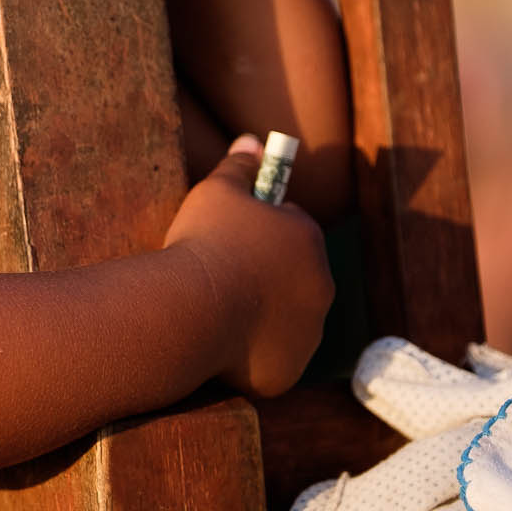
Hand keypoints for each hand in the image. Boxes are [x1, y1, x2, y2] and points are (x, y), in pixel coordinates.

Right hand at [163, 135, 332, 397]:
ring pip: (286, 318)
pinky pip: (272, 356)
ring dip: (263, 314)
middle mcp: (321, 286)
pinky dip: (254, 352)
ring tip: (220, 311)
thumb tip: (252, 140)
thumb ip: (239, 166)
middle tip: (224, 275)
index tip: (232, 237)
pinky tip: (223, 343)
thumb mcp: (217, 192)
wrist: (190, 310)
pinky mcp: (289, 370)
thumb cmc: (205, 244)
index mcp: (308, 238)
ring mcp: (308, 332)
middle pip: (294, 276)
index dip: (260, 230)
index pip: (291, 227)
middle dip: (267, 275)